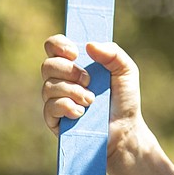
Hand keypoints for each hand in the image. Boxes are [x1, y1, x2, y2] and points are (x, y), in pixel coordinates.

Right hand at [42, 35, 149, 159]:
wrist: (124, 129)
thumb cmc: (124, 98)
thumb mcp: (126, 70)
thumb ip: (112, 53)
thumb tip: (89, 45)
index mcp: (76, 64)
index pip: (54, 47)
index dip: (58, 45)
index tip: (75, 53)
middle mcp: (62, 79)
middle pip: (47, 65)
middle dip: (69, 71)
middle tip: (89, 81)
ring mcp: (56, 99)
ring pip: (48, 87)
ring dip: (72, 91)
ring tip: (91, 100)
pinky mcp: (54, 120)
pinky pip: (49, 108)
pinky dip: (65, 107)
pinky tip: (80, 113)